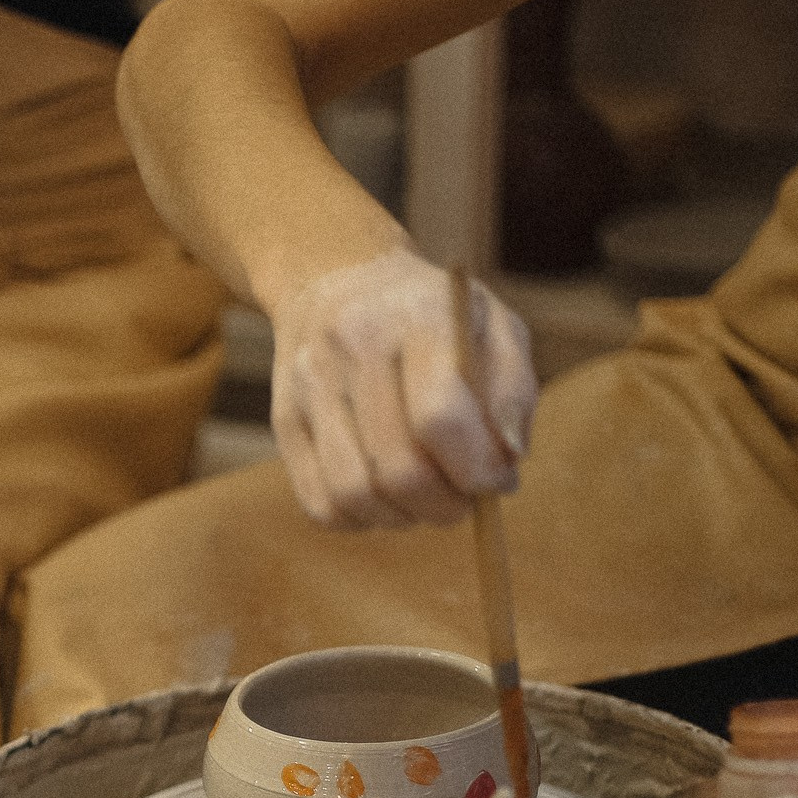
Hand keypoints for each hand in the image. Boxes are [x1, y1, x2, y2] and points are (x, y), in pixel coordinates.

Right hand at [268, 247, 535, 528]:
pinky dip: (359, 519)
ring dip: (401, 518)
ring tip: (423, 501)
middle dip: (444, 504)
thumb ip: (512, 391)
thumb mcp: (491, 325)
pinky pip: (319, 502)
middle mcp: (353, 350)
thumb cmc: (429, 314)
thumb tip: (508, 460)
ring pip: (353, 493)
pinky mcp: (284, 420)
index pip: (439, 417)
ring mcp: (310, 387)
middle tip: (462, 500)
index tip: (496, 481)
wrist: (336, 278)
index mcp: (415, 320)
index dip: (476, 468)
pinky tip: (384, 499)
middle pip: (397, 468)